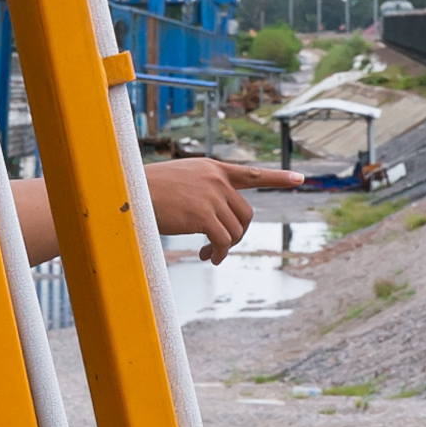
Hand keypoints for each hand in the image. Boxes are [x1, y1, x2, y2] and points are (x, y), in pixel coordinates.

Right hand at [143, 160, 300, 262]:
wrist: (125, 192)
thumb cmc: (146, 190)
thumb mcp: (180, 181)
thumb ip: (203, 190)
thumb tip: (218, 218)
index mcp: (212, 168)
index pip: (252, 173)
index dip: (277, 177)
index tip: (300, 178)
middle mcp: (216, 179)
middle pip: (246, 213)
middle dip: (237, 234)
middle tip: (219, 247)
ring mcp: (211, 195)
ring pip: (235, 230)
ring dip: (225, 247)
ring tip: (209, 253)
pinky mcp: (203, 215)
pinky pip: (223, 241)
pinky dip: (220, 254)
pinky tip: (209, 258)